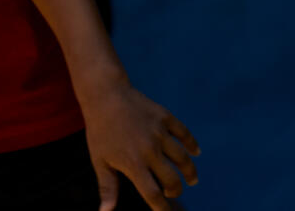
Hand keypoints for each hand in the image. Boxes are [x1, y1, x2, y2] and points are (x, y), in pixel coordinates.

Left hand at [81, 85, 199, 210]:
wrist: (106, 95)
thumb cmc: (100, 131)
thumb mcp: (99, 161)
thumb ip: (107, 187)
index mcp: (134, 164)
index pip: (152, 193)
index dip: (161, 207)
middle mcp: (150, 150)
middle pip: (171, 178)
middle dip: (175, 190)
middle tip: (174, 193)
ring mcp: (160, 133)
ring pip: (182, 158)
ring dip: (189, 171)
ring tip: (192, 180)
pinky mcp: (165, 118)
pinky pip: (184, 133)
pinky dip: (192, 144)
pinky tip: (195, 152)